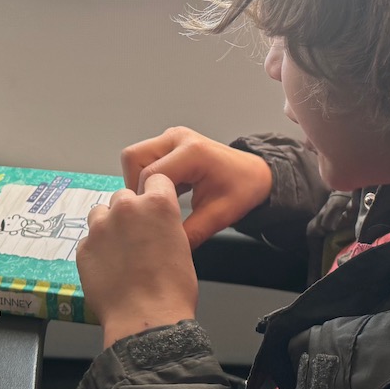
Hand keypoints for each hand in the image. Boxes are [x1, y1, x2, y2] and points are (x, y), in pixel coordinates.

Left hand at [77, 174, 198, 347]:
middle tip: (136, 238)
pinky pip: (89, 239)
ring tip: (119, 252)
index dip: (155, 194)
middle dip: (129, 212)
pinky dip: (96, 249)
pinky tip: (108, 268)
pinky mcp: (83, 247)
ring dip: (108, 226)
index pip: (155, 179)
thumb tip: (155, 226)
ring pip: (100, 213)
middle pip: (124, 196)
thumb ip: (164, 224)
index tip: (153, 208)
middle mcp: (127, 208)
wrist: (146, 320)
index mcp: (157, 204)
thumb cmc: (172, 289)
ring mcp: (100, 227)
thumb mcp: (182, 246)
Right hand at [121, 127, 273, 248]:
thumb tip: (165, 251)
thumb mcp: (218, 216)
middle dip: (136, 186)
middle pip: (133, 158)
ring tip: (158, 202)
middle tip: (150, 209)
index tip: (152, 220)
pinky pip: (144, 160)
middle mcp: (178, 138)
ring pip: (135, 158)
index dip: (146, 201)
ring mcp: (172, 138)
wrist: (255, 174)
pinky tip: (164, 194)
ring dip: (139, 181)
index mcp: (192, 151)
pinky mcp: (169, 144)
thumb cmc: (242, 189)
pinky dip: (147, 178)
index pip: (149, 176)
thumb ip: (189, 233)